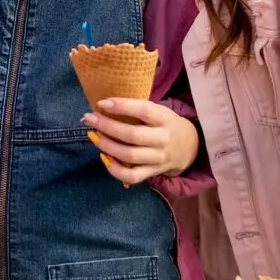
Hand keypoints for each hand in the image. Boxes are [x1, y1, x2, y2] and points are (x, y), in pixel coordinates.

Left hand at [82, 98, 198, 185]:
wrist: (189, 146)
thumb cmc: (165, 123)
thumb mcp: (159, 111)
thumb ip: (137, 109)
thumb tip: (103, 105)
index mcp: (164, 119)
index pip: (144, 111)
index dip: (122, 106)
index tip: (102, 103)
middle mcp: (163, 139)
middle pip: (133, 135)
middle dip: (107, 127)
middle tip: (90, 119)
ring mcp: (158, 158)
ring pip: (130, 156)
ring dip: (107, 146)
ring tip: (94, 136)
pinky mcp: (153, 173)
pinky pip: (132, 176)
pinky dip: (115, 169)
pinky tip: (104, 157)